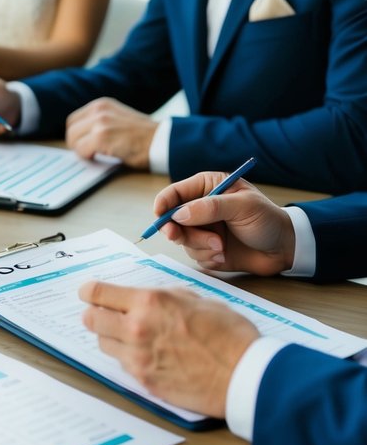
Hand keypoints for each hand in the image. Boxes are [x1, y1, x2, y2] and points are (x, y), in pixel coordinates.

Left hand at [65, 97, 156, 168]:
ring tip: (98, 155)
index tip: (86, 145)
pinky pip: (81, 150)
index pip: (73, 121)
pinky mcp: (101, 136)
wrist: (162, 141)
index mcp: (102, 104)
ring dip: (83, 151)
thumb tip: (82, 136)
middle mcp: (99, 109)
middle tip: (91, 153)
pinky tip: (103, 157)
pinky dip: (89, 157)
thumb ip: (100, 122)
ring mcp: (100, 122)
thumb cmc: (143, 135)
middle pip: (70, 130)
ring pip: (73, 140)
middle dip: (77, 144)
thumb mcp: (118, 118)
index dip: (78, 136)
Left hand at [78, 281, 258, 416]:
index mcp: (149, 302)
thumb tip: (146, 297)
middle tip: (103, 312)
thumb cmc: (229, 335)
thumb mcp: (196, 299)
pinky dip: (127, 357)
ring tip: (129, 334)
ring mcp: (139, 358)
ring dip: (110, 337)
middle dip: (94, 314)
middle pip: (91, 320)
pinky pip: (123, 365)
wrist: (244, 376)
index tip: (88, 292)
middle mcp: (137, 329)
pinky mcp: (146, 382)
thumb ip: (165, 297)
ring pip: (104, 344)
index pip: (98, 294)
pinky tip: (145, 353)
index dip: (89, 291)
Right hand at [154, 172, 295, 274]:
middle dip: (177, 229)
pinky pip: (194, 255)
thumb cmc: (267, 219)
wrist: (285, 249)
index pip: (175, 192)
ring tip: (222, 247)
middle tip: (176, 235)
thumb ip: (210, 208)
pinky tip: (224, 255)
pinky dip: (207, 257)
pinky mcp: (208, 249)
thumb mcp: (242, 207)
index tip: (159, 216)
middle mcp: (201, 207)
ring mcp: (204, 229)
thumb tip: (179, 214)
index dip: (163, 203)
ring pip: (183, 239)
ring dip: (200, 245)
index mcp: (207, 187)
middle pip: (173, 218)